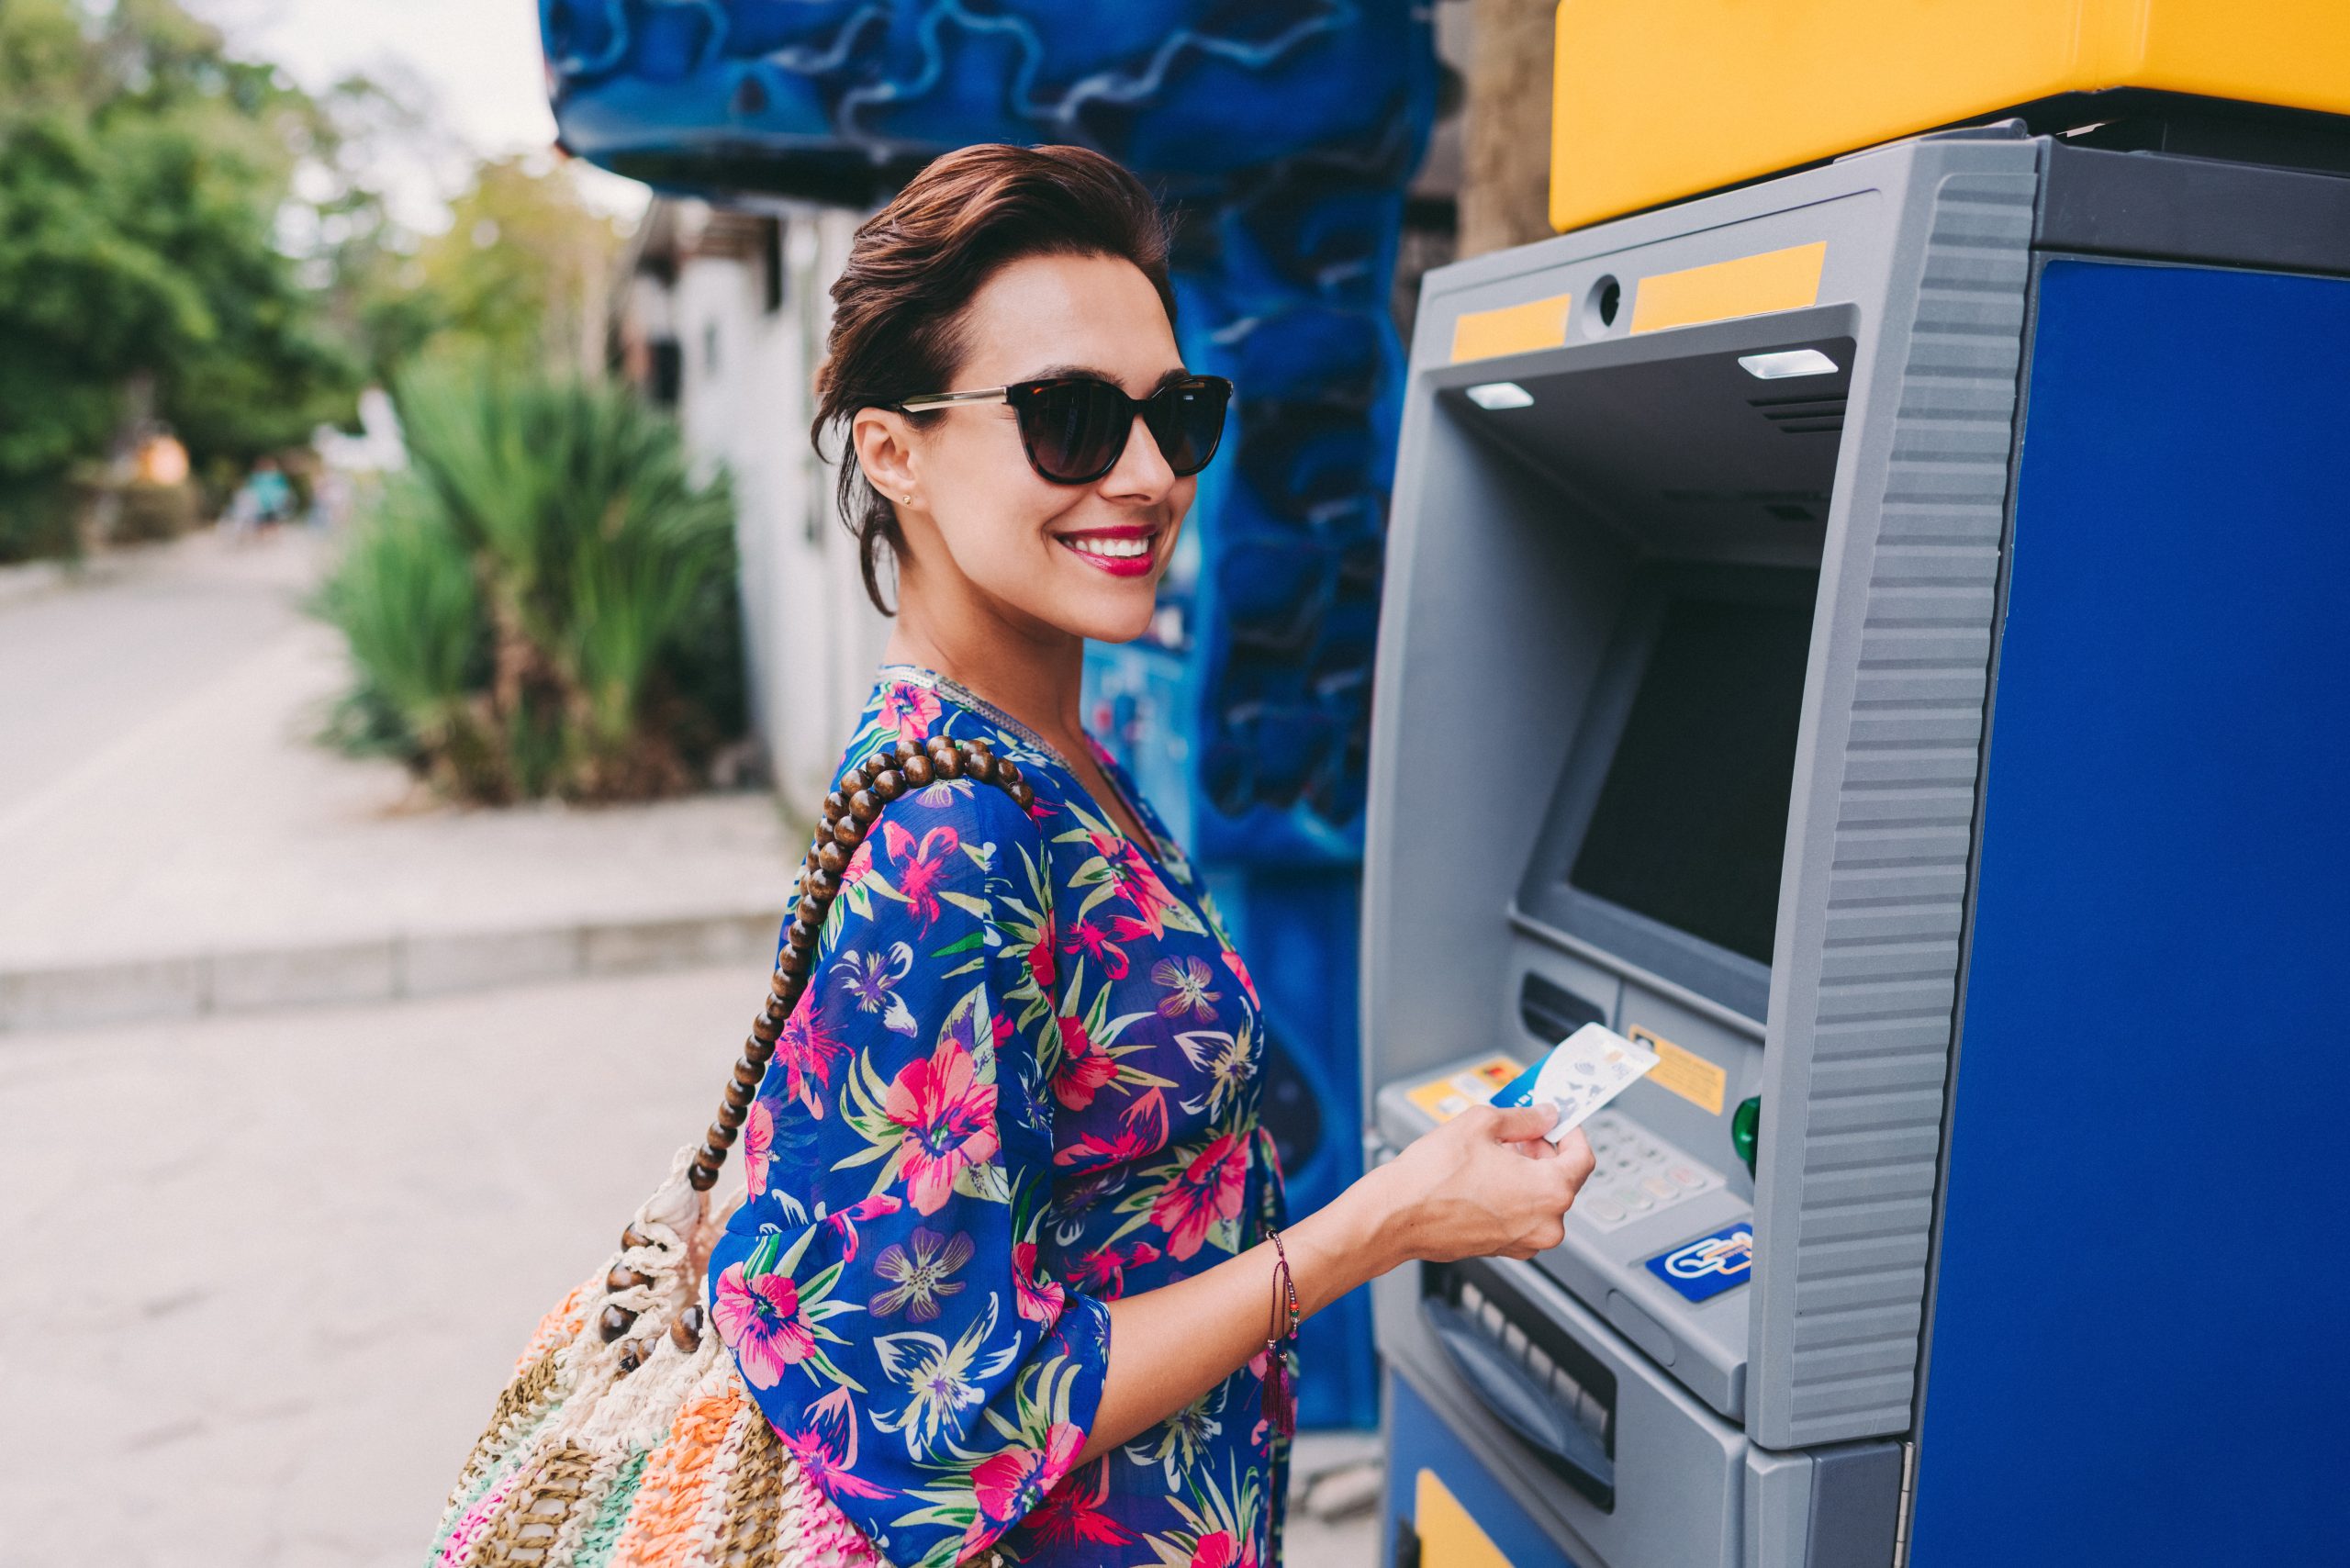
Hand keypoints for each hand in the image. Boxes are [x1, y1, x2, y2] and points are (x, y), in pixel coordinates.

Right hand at [1368, 1104, 1597, 1266]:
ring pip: (1542, 1198)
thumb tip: (1544, 1115)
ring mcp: (1526, 1241)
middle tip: (1520, 1131)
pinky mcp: (1506, 1249)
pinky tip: (1487, 1177)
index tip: (1559, 1121)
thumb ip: (1525, 1118)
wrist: (1396, 1216)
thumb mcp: (1482, 1124)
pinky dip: (1515, 1194)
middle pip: (1563, 1178)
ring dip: (1528, 1173)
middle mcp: (1546, 1224)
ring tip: (1495, 1153)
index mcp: (1550, 1192)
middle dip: (1544, 1150)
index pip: (1583, 1157)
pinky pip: (1524, 1215)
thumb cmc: (1432, 1178)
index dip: (1571, 1132)